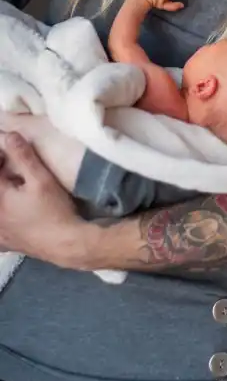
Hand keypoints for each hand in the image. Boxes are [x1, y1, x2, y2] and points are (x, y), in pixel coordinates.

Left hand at [0, 132, 89, 267]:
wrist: (66, 244)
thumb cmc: (54, 210)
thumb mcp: (42, 179)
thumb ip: (23, 156)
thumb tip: (9, 136)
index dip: (2, 157)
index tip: (11, 150)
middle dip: (3, 174)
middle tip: (13, 163)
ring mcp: (0, 232)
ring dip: (5, 191)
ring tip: (17, 186)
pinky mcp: (7, 243)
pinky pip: (0, 231)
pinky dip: (5, 219)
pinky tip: (11, 217)